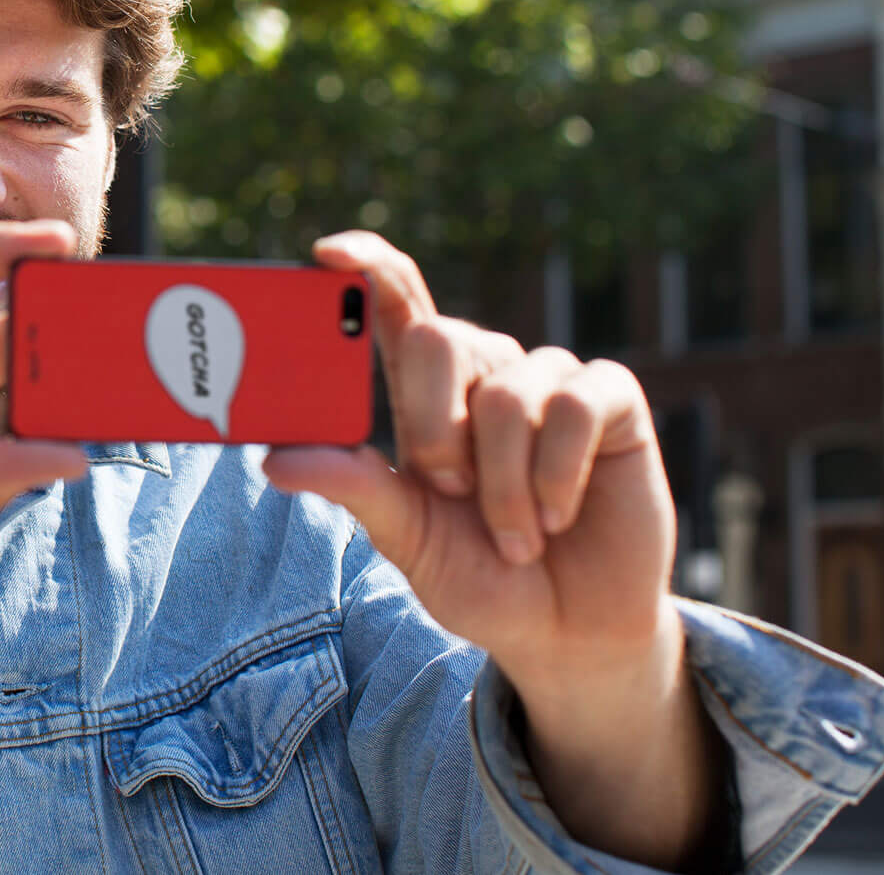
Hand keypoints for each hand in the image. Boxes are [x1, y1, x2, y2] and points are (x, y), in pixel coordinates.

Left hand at [261, 231, 672, 681]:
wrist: (569, 630)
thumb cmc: (482, 575)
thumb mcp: (408, 537)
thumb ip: (354, 487)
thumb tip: (273, 459)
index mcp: (426, 391)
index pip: (396, 303)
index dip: (366, 266)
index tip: (327, 252)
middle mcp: (484, 369)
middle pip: (438, 340)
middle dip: (434, 432)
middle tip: (452, 494)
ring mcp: (549, 377)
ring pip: (502, 393)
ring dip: (502, 486)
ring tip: (516, 534)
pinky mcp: (610, 396)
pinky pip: (570, 407)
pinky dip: (555, 477)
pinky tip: (559, 516)